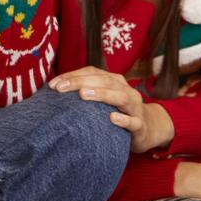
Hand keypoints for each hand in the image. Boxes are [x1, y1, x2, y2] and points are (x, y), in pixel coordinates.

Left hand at [49, 66, 174, 152]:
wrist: (147, 128)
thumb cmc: (117, 112)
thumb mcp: (104, 99)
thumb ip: (86, 93)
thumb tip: (55, 90)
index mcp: (114, 81)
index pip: (92, 72)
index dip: (73, 76)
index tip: (53, 84)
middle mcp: (125, 89)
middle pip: (104, 81)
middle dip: (81, 82)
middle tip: (61, 88)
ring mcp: (134, 107)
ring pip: (120, 96)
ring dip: (102, 94)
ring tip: (83, 95)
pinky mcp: (140, 126)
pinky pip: (133, 122)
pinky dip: (123, 119)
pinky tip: (112, 118)